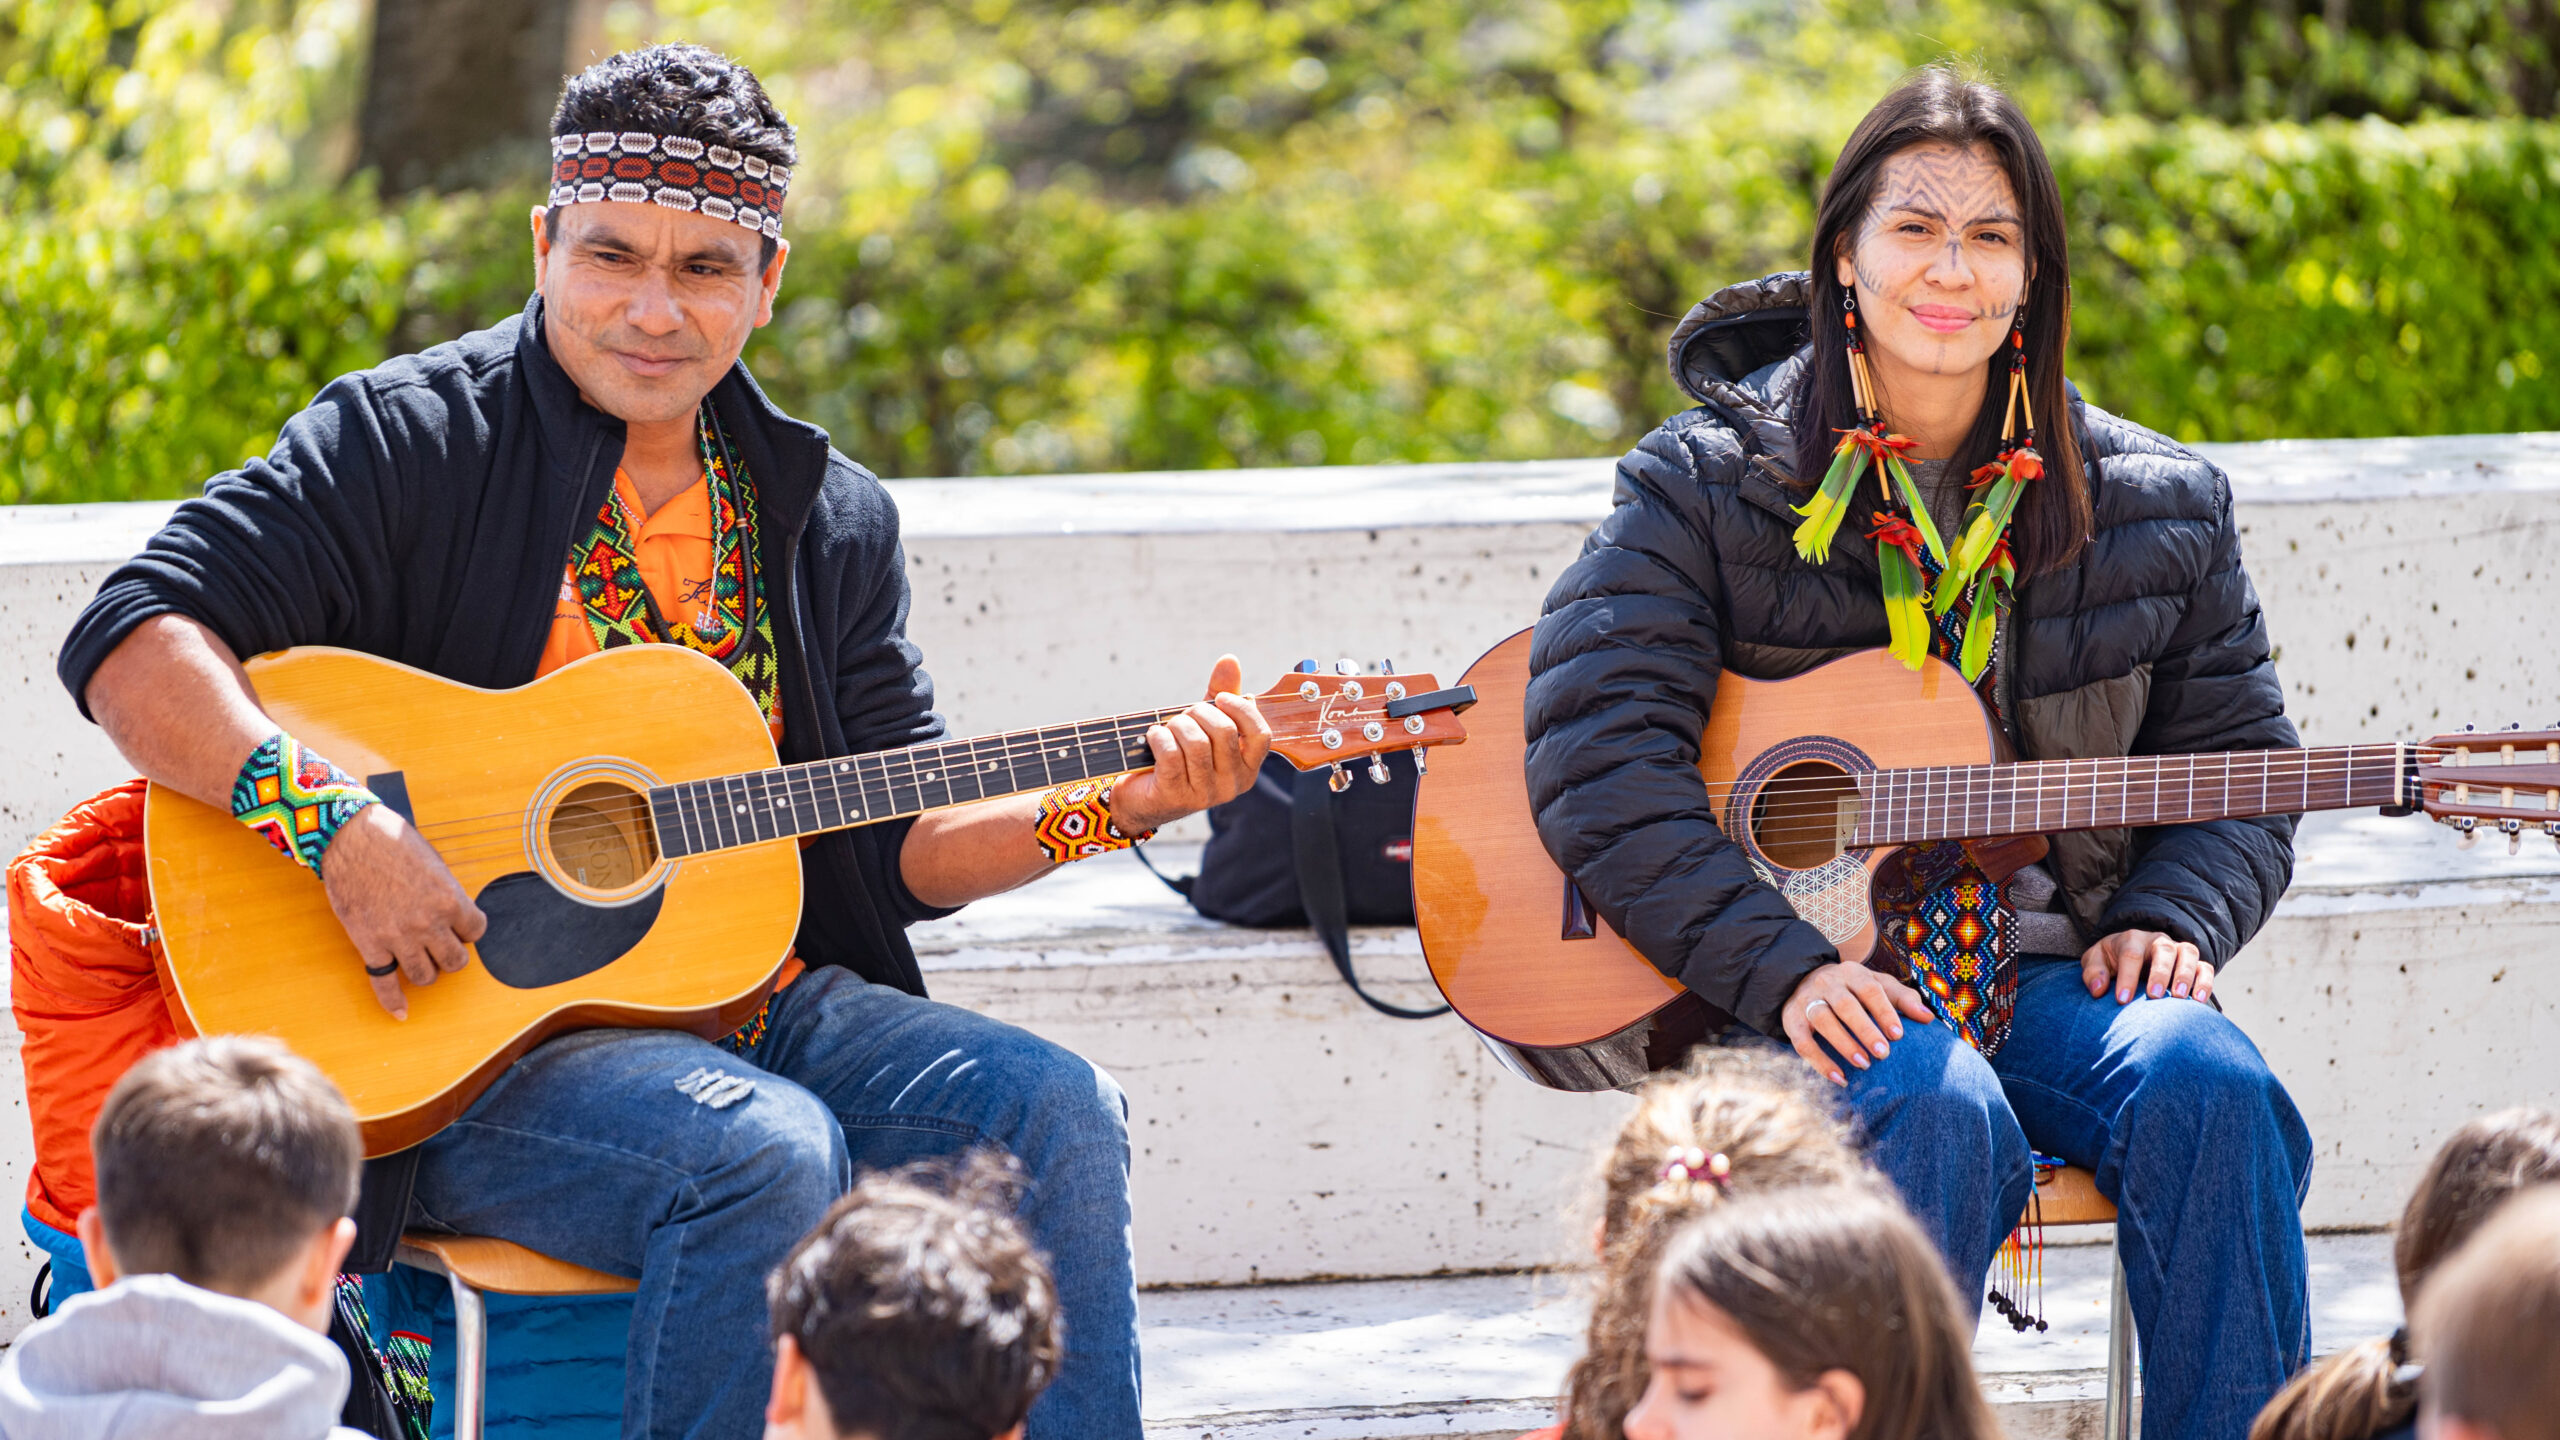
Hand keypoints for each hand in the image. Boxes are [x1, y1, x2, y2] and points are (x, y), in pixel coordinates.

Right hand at [321, 805, 488, 1019]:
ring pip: (426, 977)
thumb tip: (454, 913)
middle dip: (451, 955)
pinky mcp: (369, 945)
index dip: (468, 929)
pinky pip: (384, 983)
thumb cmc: (393, 841)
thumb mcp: (434, 863)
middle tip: (441, 945)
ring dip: (427, 972)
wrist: (350, 837)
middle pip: (456, 961)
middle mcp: (428, 923)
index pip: (476, 931)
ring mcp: (398, 937)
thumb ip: (446, 892)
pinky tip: (400, 1013)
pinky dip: (392, 1001)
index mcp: (450, 900)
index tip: (458, 925)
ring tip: (422, 961)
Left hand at [1106, 654, 1271, 833]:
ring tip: (1168, 728)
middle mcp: (1232, 785)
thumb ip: (1220, 695)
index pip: (1261, 736)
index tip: (1220, 698)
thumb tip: (1230, 660)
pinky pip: (1171, 754)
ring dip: (1176, 726)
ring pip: (1196, 743)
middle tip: (1184, 715)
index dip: (1241, 710)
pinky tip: (1153, 737)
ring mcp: (1205, 794)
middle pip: (1223, 732)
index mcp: (1247, 768)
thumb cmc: (1179, 755)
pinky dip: (1158, 737)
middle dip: (1198, 713)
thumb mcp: (1203, 725)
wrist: (1140, 796)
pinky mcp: (1176, 796)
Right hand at [1781, 961, 1937, 1085]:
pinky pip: (1802, 1042)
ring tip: (1864, 1065)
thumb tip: (1928, 1018)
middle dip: (1865, 1030)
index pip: (1869, 989)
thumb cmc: (1853, 989)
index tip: (1899, 1036)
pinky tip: (1840, 1078)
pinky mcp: (1791, 1020)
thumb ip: (1903, 999)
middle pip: (1845, 1005)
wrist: (1803, 980)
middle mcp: (1827, 983)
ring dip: (1843, 1043)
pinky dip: (1820, 1062)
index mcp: (1852, 973)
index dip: (1884, 1011)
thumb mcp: (1877, 985)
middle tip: (1883, 1054)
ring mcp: (1806, 1000)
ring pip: (1822, 1020)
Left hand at [2081, 929, 2213, 1004]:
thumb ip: (2093, 972)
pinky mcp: (2194, 963)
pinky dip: (2205, 982)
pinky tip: (2199, 1000)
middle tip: (2154, 995)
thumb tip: (2098, 990)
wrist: (2132, 955)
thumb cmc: (2111, 960)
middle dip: (2160, 973)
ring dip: (2185, 975)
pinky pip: (2205, 967)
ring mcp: (2178, 950)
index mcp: (2131, 939)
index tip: (2122, 1000)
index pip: (2130, 954)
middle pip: (2163, 950)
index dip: (2127, 977)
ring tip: (2180, 997)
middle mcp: (2158, 941)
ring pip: (2188, 954)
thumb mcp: (2096, 961)